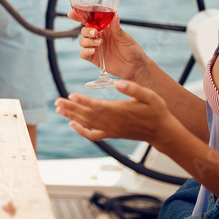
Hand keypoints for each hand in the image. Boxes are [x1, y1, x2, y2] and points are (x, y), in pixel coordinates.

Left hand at [54, 79, 175, 145]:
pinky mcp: (111, 134)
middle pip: (87, 115)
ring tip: (59, 109)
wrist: (161, 131)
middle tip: (56, 101)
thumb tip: (118, 83)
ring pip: (87, 124)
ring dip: (72, 116)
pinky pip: (93, 135)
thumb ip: (133, 88)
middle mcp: (112, 122)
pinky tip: (73, 124)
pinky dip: (81, 131)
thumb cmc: (156, 111)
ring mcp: (111, 129)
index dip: (83, 102)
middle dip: (71, 108)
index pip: (98, 106)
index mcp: (120, 111)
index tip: (71, 95)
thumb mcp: (149, 96)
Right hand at [66, 12, 147, 80]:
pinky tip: (93, 51)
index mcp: (105, 29)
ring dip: (88, 41)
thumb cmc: (132, 50)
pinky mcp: (94, 58)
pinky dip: (85, 52)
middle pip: (84, 30)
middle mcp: (99, 37)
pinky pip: (83, 54)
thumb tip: (115, 15)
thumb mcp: (126, 38)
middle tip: (95, 33)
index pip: (90, 21)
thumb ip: (117, 29)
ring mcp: (96, 48)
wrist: (135, 67)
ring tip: (99, 43)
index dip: (79, 17)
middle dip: (86, 30)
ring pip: (82, 41)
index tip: (71, 14)